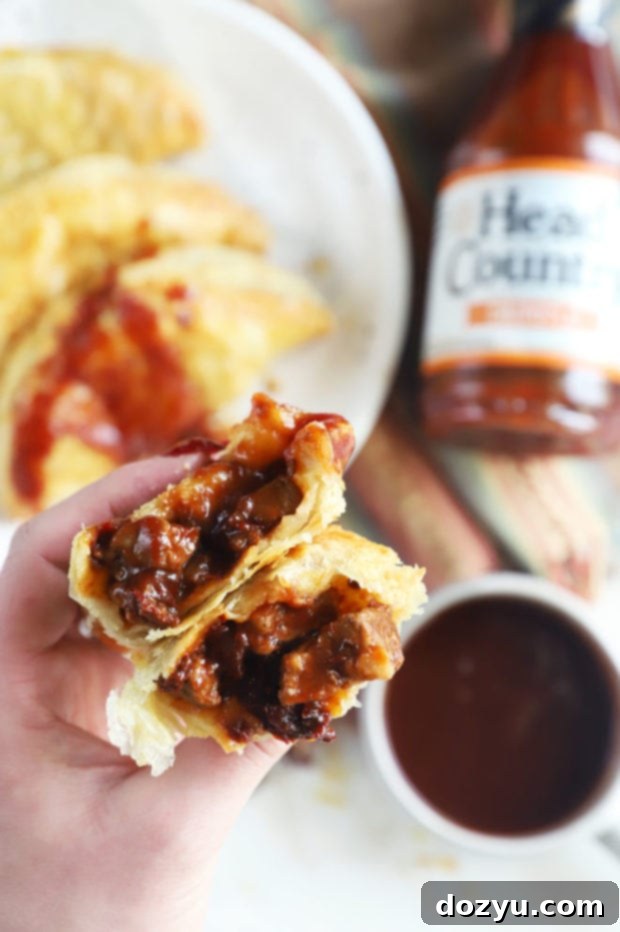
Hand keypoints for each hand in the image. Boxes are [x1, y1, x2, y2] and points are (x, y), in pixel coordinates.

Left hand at [0, 454, 286, 931]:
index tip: (193, 476)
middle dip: (169, 517)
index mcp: (2, 689)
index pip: (42, 557)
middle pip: (91, 560)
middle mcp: (24, 673)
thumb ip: (243, 743)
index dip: (114, 502)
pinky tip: (252, 599)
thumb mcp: (166, 836)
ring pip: (123, 593)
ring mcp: (62, 688)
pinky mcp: (100, 704)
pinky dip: (202, 612)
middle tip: (246, 486)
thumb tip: (323, 662)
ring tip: (257, 525)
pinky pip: (150, 636)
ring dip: (190, 559)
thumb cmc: (82, 927)